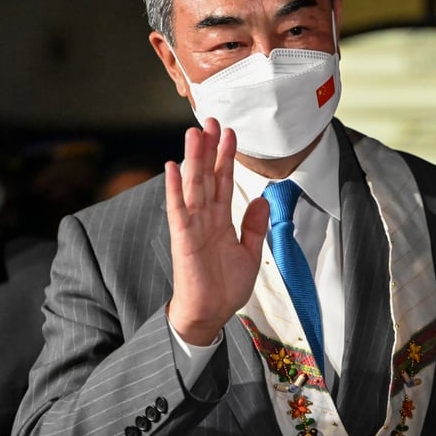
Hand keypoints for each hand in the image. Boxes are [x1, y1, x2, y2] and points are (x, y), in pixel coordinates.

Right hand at [164, 117, 269, 345]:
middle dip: (210, 149)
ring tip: (194, 134)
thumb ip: (255, 226)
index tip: (230, 133)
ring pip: (194, 186)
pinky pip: (178, 209)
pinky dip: (174, 188)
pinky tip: (172, 167)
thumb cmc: (225, 287)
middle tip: (212, 121)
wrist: (210, 314)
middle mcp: (205, 217)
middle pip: (207, 176)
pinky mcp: (183, 238)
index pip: (223, 181)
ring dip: (194, 159)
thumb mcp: (250, 253)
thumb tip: (263, 199)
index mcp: (221, 219)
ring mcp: (193, 225)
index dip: (226, 157)